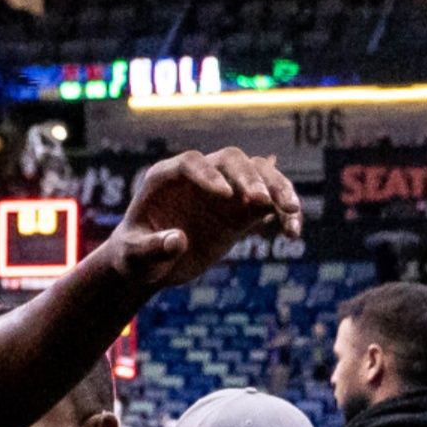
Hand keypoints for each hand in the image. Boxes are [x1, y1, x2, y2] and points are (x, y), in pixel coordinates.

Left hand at [104, 146, 301, 289]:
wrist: (149, 267)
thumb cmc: (133, 257)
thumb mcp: (134, 257)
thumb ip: (152, 248)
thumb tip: (178, 240)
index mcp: (166, 177)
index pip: (192, 162)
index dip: (208, 174)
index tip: (224, 196)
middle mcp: (199, 177)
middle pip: (232, 160)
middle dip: (249, 178)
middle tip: (262, 203)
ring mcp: (223, 191)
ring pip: (258, 174)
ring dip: (278, 188)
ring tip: (292, 212)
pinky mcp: (240, 212)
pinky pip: (269, 204)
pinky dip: (283, 215)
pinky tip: (293, 234)